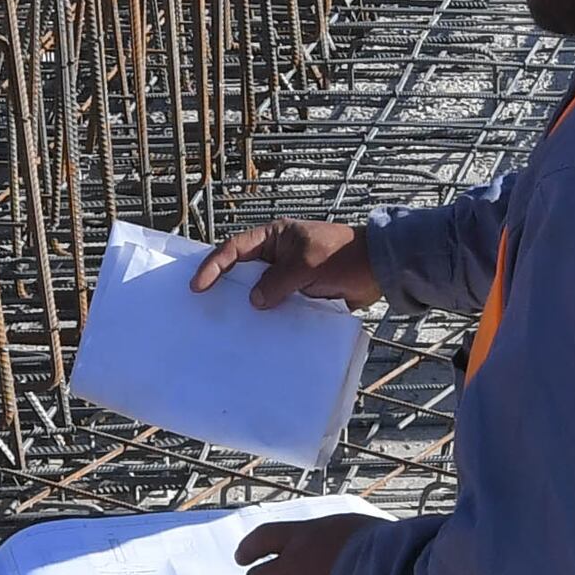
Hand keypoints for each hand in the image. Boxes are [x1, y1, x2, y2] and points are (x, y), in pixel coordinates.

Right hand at [189, 217, 377, 310]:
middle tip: (200, 308)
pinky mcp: (298, 297)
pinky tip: (255, 335)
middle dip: (221, 288)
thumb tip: (254, 301)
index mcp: (273, 238)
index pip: (234, 250)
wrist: (377, 270)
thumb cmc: (343, 257)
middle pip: (240, 272)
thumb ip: (279, 282)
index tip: (197, 287)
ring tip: (223, 327)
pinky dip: (265, 319)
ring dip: (244, 307)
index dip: (213, 266)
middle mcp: (275, 257)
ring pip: (256, 292)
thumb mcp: (308, 265)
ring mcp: (286, 278)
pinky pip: (275, 307)